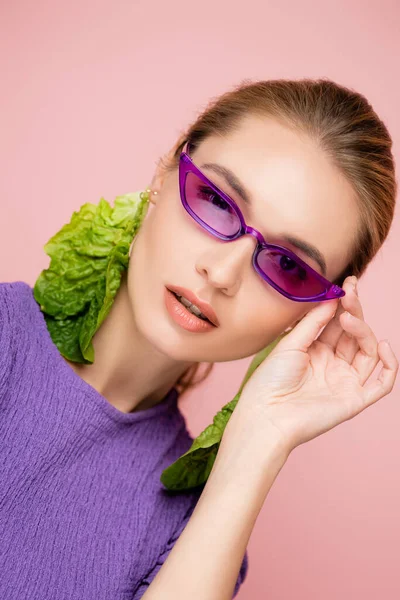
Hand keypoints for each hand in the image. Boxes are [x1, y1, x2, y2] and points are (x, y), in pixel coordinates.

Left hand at [226, 276, 398, 454]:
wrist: (266, 415)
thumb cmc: (270, 380)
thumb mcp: (290, 343)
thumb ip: (313, 321)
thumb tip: (332, 298)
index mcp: (316, 350)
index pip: (337, 323)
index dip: (344, 304)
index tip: (347, 284)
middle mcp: (333, 364)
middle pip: (354, 334)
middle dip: (354, 311)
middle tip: (350, 294)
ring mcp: (345, 381)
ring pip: (368, 351)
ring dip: (364, 331)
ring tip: (348, 319)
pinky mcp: (355, 399)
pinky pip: (382, 383)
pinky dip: (390, 364)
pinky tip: (383, 345)